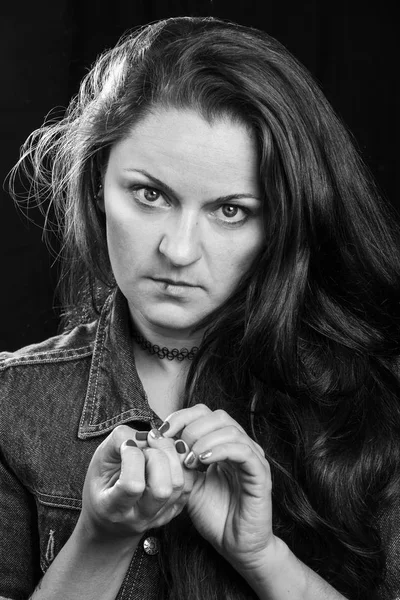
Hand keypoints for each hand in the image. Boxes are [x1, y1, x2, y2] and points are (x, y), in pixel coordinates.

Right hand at [80, 425, 194, 541]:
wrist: (110, 521)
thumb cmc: (102, 486)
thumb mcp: (98, 462)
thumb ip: (117, 442)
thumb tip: (145, 436)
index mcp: (113, 508)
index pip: (132, 485)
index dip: (133, 456)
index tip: (127, 445)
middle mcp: (139, 517)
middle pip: (162, 488)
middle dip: (156, 455)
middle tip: (146, 445)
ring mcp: (160, 515)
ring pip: (179, 485)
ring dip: (172, 456)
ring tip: (157, 447)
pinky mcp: (175, 509)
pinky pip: (189, 483)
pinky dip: (182, 462)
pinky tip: (168, 454)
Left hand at [160, 405, 274, 573]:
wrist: (236, 545)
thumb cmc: (214, 515)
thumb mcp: (188, 484)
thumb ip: (178, 463)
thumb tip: (157, 442)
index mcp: (223, 444)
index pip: (204, 414)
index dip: (182, 417)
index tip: (162, 432)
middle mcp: (240, 446)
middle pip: (218, 416)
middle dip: (192, 427)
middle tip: (177, 446)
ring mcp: (253, 458)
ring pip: (231, 430)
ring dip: (204, 440)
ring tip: (188, 458)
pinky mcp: (261, 474)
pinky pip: (243, 451)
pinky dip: (220, 450)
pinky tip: (203, 460)